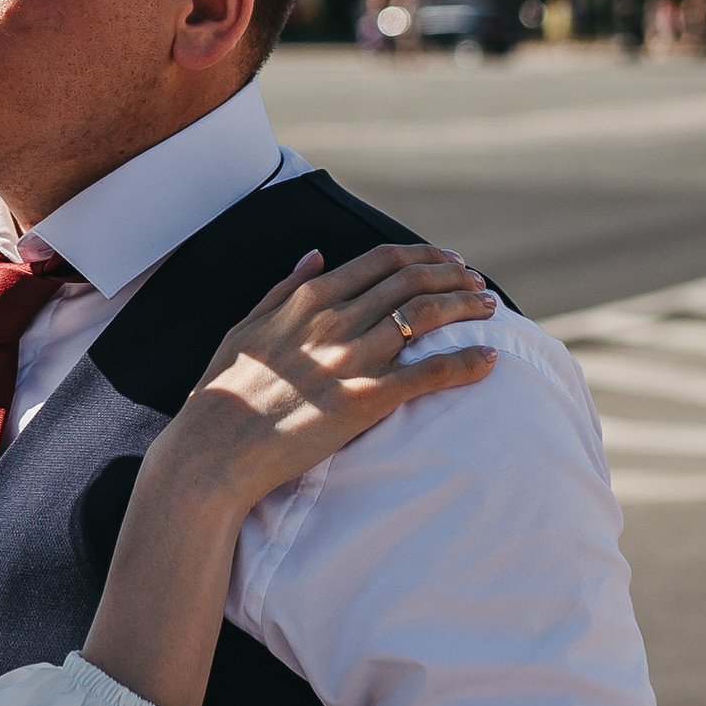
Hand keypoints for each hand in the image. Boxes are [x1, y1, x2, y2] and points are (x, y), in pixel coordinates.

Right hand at [152, 239, 497, 520]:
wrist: (214, 451)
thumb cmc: (223, 394)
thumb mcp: (246, 327)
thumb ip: (282, 288)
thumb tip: (314, 254)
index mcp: (307, 297)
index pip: (381, 260)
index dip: (422, 256)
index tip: (446, 262)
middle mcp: (334, 319)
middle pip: (412, 281)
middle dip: (453, 277)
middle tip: (477, 283)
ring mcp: (351, 359)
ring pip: (427, 316)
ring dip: (466, 306)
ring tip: (490, 308)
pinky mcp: (366, 400)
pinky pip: (430, 374)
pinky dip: (467, 362)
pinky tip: (490, 359)